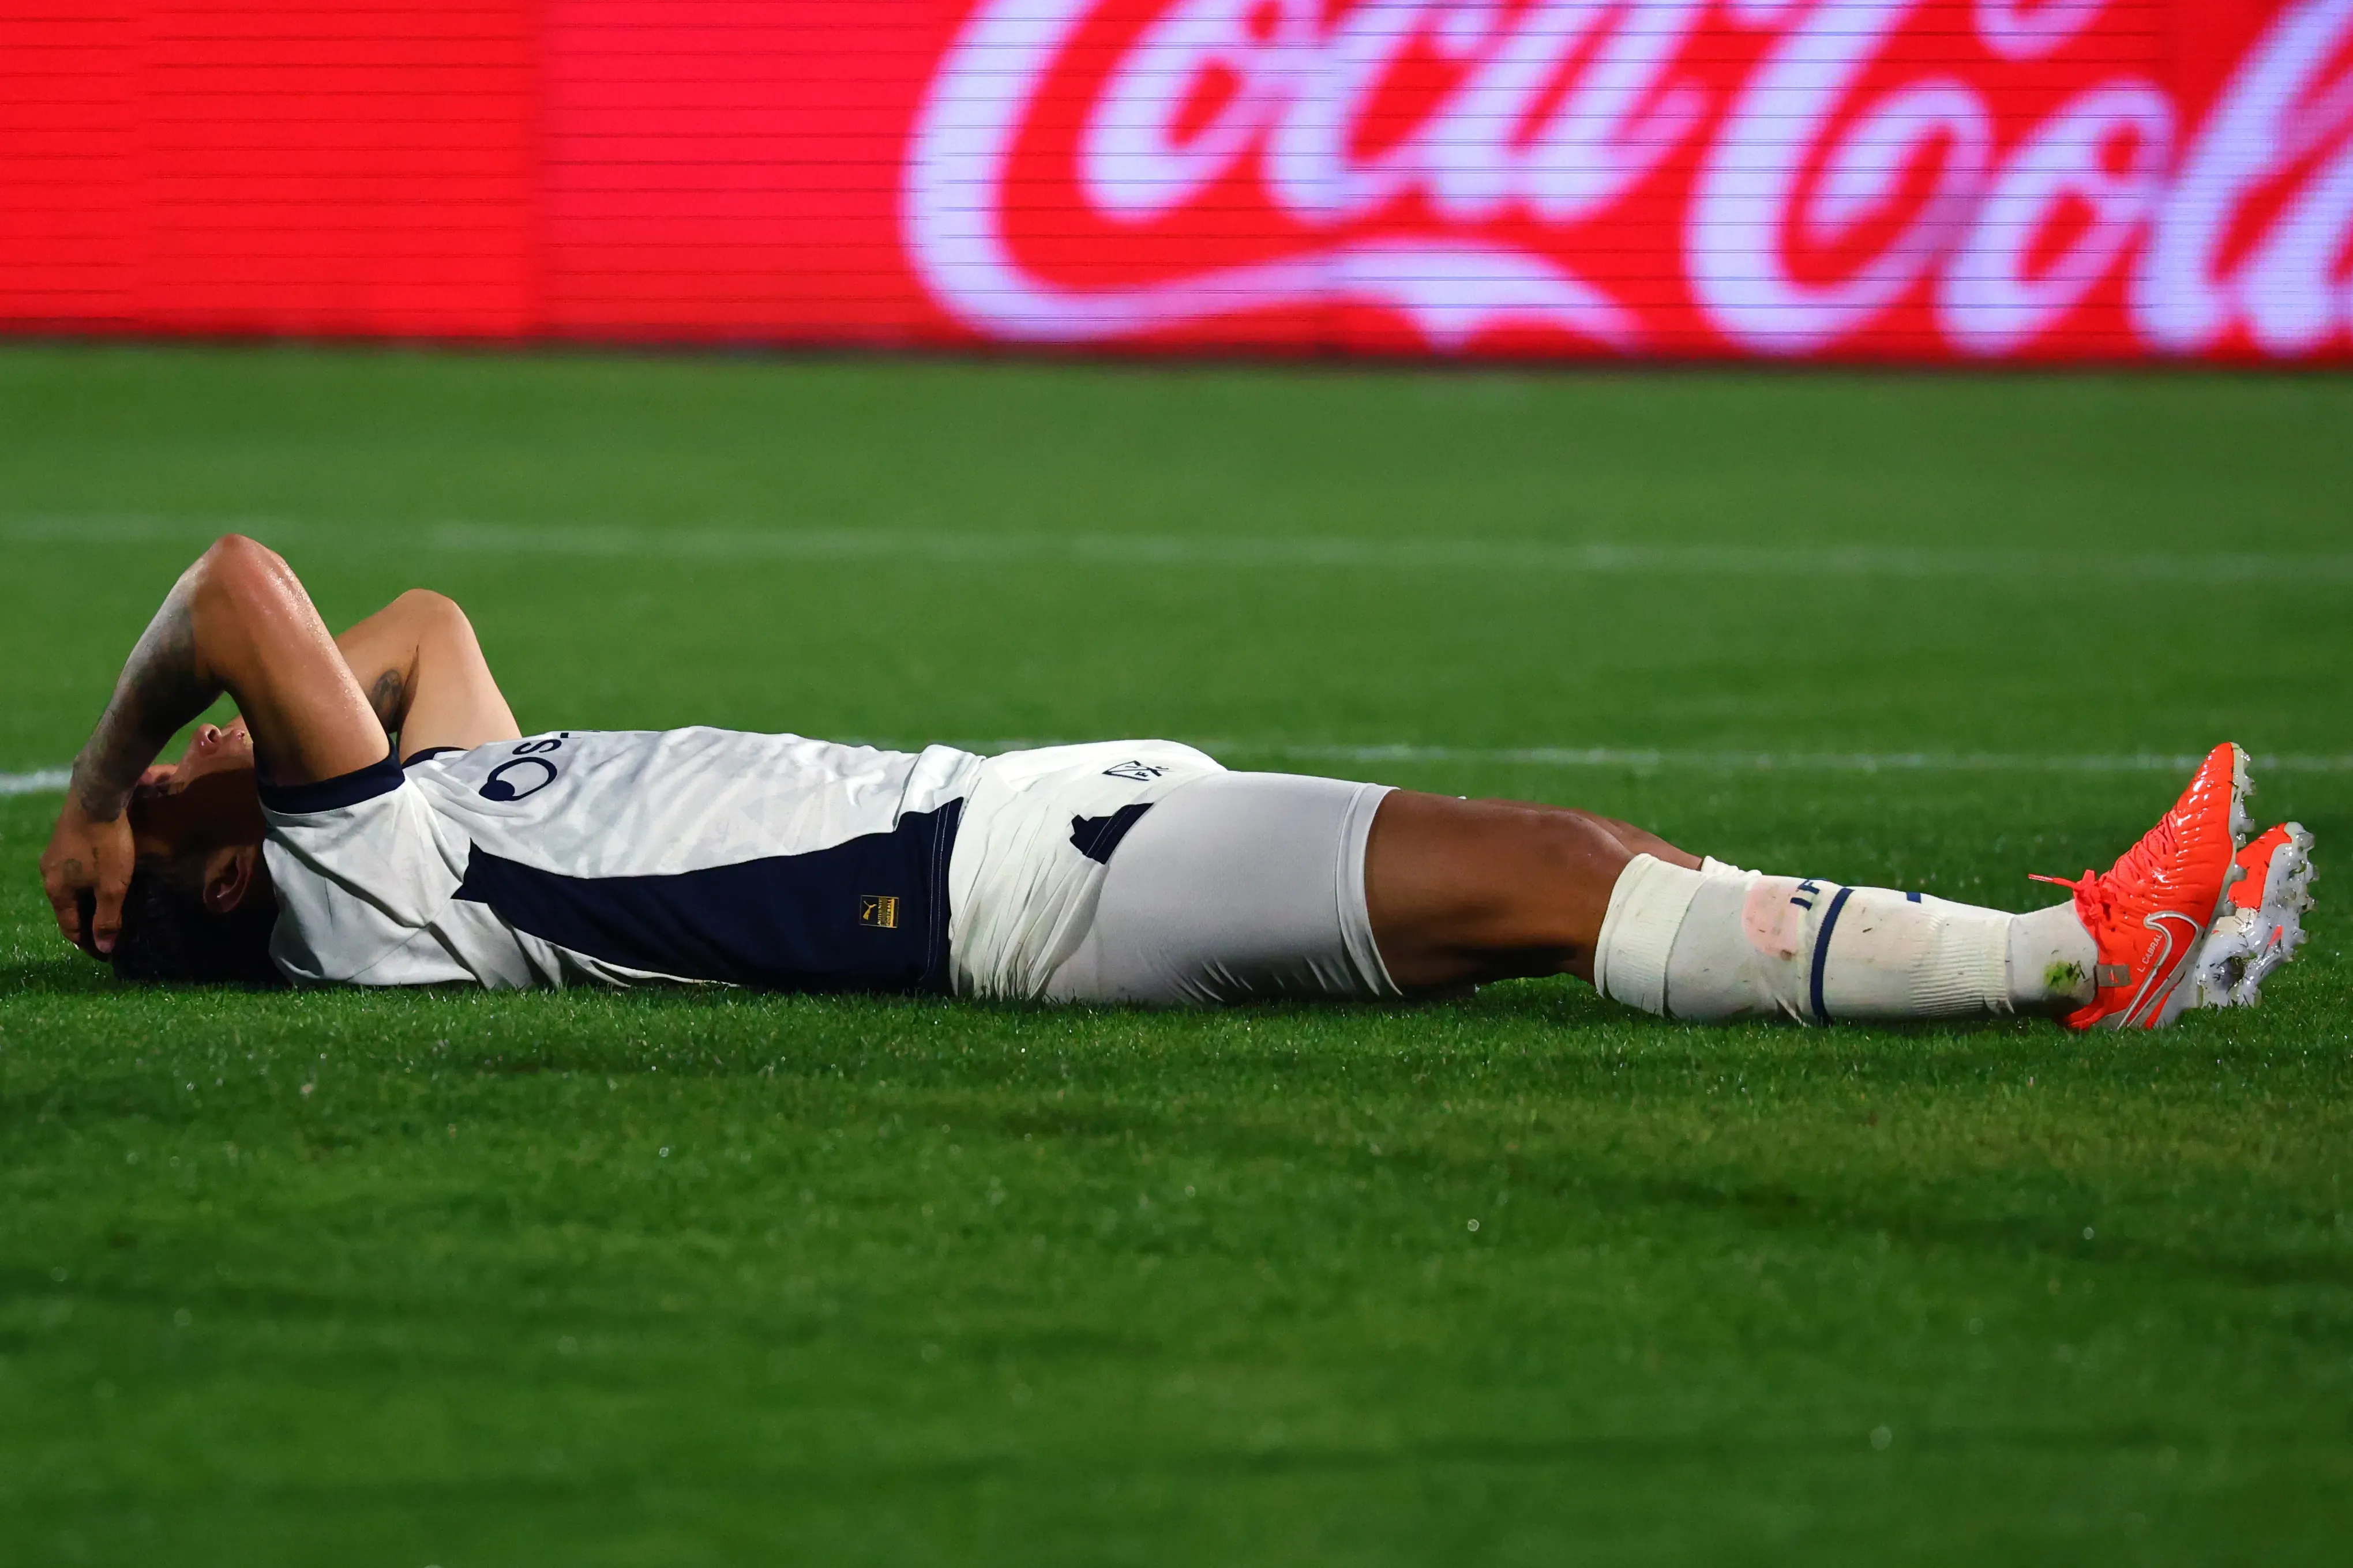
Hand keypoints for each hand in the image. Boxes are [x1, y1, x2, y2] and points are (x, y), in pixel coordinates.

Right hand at [40, 791, 136, 955]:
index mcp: (56, 891)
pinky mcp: (63, 840)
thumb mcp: (112, 886)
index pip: (69, 927)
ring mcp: (53, 856)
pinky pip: (73, 871)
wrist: (97, 797)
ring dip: (86, 901)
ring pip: (70, 888)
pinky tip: (100, 880)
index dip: (86, 943)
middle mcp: (48, 875)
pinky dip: (86, 883)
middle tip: (107, 934)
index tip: (104, 954)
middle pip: (67, 908)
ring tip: (106, 910)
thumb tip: (103, 947)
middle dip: (85, 922)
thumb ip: (108, 918)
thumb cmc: (106, 845)